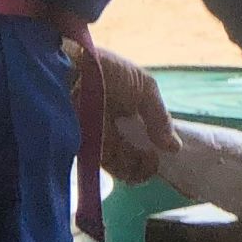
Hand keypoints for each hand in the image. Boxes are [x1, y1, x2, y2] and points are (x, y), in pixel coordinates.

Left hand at [78, 44, 177, 182]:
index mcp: (121, 104)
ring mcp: (94, 137)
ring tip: (150, 163)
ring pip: (121, 162)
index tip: (166, 149)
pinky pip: (107, 167)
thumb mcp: (144, 87)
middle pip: (131, 150)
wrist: (67, 70)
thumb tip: (174, 147)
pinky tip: (136, 167)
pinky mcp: (81, 150)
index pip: (141, 130)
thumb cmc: (107, 71)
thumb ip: (160, 117)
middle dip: (148, 160)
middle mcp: (107, 122)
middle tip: (157, 161)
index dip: (155, 142)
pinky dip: (125, 171)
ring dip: (139, 168)